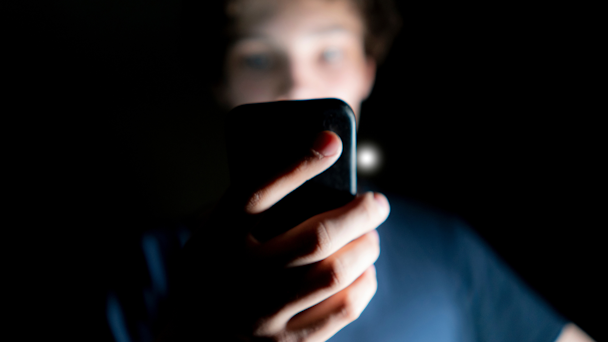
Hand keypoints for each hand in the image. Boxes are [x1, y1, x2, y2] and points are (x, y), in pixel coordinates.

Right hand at [171, 131, 389, 341]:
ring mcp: (264, 316)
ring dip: (366, 249)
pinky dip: (363, 284)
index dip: (299, 164)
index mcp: (216, 241)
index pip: (257, 193)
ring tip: (370, 237)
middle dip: (359, 213)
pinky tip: (364, 272)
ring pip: (335, 274)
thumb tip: (317, 158)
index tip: (331, 142)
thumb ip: (254, 202)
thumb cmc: (218, 269)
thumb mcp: (217, 231)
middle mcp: (238, 278)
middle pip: (315, 238)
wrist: (198, 333)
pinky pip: (342, 310)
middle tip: (377, 203)